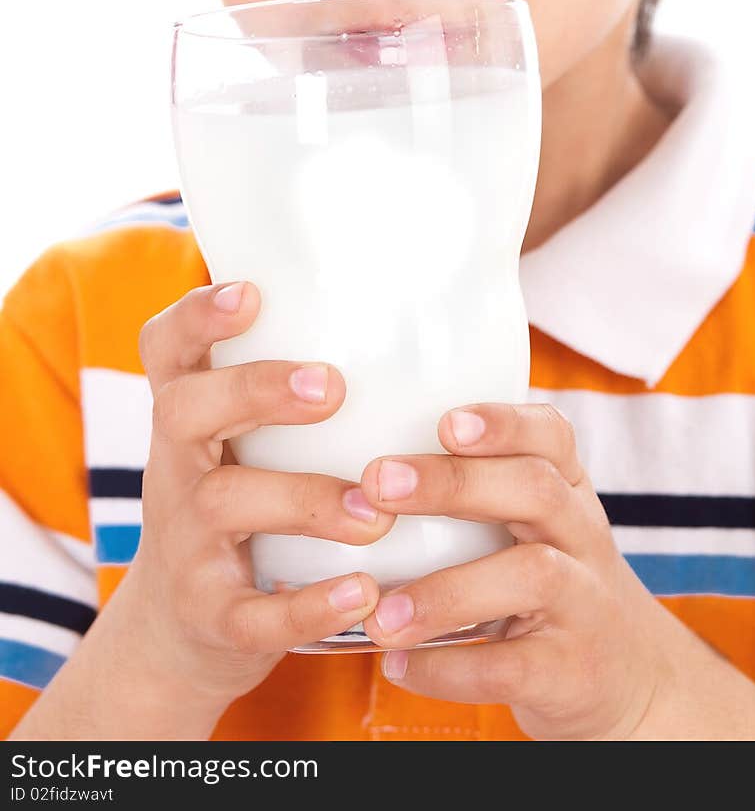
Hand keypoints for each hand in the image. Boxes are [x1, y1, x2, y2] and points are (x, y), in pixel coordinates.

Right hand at [120, 281, 390, 722]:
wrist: (176, 636)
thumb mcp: (237, 444)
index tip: (249, 293)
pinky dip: (309, 606)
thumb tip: (411, 320)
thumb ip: (289, 390)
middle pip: (187, 411)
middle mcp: (176, 469)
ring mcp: (186, 543)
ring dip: (307, 500)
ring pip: (225, 504)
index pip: (168, 348)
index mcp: (187, 416)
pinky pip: (253, 613)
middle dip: (257, 391)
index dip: (197, 316)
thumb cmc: (240, 505)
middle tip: (331, 386)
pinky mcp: (211, 616)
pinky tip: (364, 593)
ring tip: (375, 512)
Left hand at [356, 402, 665, 740]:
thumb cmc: (555, 583)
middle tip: (378, 484)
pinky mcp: (571, 671)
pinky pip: (511, 667)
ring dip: (446, 592)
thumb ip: (480, 490)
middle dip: (454, 483)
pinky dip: (449, 669)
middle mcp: (582, 536)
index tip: (446, 422)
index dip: (503, 423)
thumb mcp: (538, 527)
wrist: (633, 679)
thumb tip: (363, 464)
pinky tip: (398, 664)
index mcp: (568, 491)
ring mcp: (584, 603)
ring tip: (381, 613)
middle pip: (536, 490)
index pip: (551, 436)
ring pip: (531, 575)